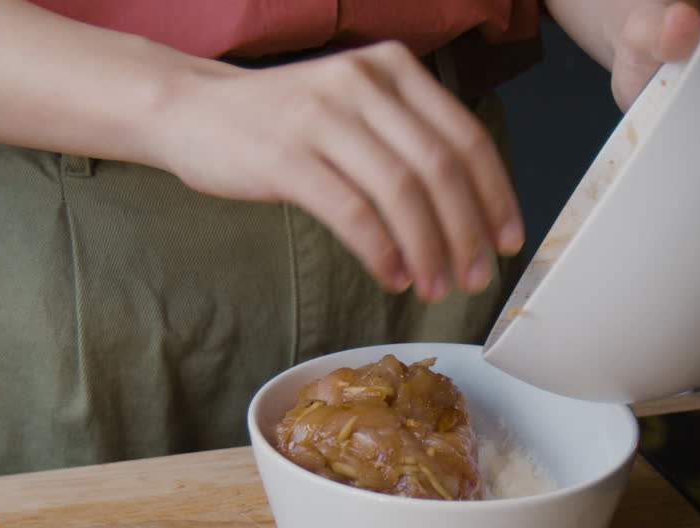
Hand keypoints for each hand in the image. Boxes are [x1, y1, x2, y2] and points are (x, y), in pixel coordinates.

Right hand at [148, 41, 524, 302]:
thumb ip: (406, 138)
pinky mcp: (285, 156)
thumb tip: (468, 210)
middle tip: (475, 276)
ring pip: (400, 192)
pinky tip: (393, 275)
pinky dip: (381, 251)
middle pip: (439, 167)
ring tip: (435, 287)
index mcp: (392, 69)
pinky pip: (352, 212)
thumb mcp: (354, 105)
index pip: (464, 136)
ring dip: (428, 249)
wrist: (193, 110)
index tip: (507, 241)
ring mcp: (322, 117)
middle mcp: (362, 84)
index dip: (495, 195)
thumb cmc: (282, 119)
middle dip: (467, 232)